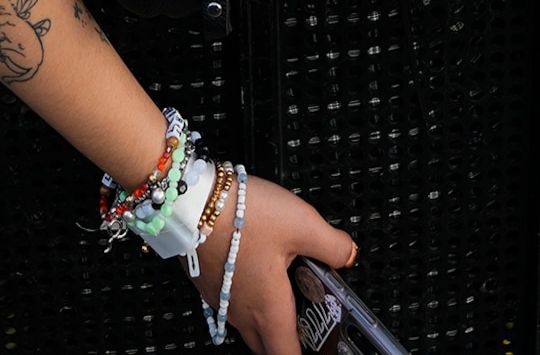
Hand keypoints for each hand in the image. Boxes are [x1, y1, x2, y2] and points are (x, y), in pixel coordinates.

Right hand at [190, 172, 354, 354]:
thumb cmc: (242, 215)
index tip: (324, 345)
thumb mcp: (302, 224)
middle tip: (312, 321)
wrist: (191, 200)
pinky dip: (251, 300)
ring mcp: (223, 300)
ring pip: (250, 326)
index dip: (311, 354)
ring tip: (290, 292)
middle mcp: (243, 313)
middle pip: (269, 346)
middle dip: (290, 342)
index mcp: (268, 310)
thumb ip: (332, 245)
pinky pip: (235, 305)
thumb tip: (348, 255)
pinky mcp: (209, 284)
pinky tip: (262, 271)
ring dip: (270, 320)